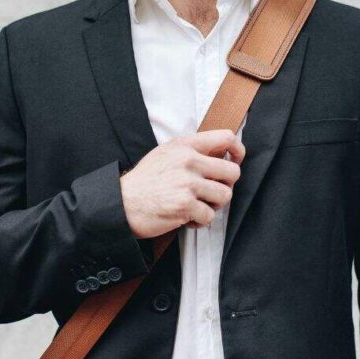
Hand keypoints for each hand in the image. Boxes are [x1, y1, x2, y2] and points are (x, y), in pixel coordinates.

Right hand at [119, 128, 244, 238]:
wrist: (122, 203)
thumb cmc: (144, 182)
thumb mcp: (165, 154)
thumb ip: (191, 151)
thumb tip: (221, 154)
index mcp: (184, 145)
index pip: (226, 138)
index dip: (238, 151)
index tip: (235, 161)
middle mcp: (188, 161)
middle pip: (232, 172)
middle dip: (226, 185)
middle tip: (212, 192)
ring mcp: (188, 183)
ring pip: (224, 195)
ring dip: (214, 205)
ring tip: (197, 205)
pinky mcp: (186, 205)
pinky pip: (209, 216)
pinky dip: (200, 221)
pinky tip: (187, 217)